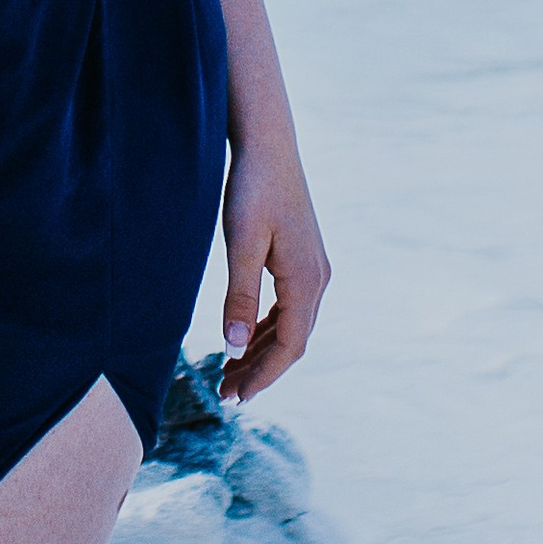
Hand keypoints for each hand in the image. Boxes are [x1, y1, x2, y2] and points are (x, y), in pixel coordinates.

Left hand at [219, 129, 329, 404]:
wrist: (268, 144)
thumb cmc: (251, 188)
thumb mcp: (241, 242)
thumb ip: (239, 295)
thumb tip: (233, 347)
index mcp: (306, 281)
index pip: (288, 347)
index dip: (262, 376)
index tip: (234, 399)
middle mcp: (317, 279)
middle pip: (292, 342)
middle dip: (259, 370)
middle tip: (225, 395)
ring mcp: (313, 269)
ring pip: (290, 326)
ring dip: (261, 352)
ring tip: (229, 373)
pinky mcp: (302, 259)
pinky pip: (288, 307)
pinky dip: (266, 328)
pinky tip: (243, 337)